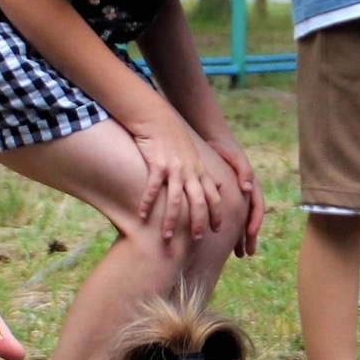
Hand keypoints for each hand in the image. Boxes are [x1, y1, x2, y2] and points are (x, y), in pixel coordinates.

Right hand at [129, 107, 233, 245]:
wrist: (157, 118)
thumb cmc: (174, 138)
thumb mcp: (193, 155)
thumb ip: (202, 173)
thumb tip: (216, 187)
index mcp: (199, 171)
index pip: (213, 196)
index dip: (217, 214)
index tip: (217, 230)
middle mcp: (190, 172)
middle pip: (199, 202)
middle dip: (199, 223)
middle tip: (196, 240)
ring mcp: (174, 169)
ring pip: (176, 200)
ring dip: (172, 221)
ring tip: (168, 237)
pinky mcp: (157, 165)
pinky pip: (153, 188)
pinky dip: (148, 203)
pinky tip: (142, 216)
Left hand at [206, 130, 264, 256]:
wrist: (213, 140)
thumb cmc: (225, 148)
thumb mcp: (236, 157)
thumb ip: (244, 171)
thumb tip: (247, 188)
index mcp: (251, 186)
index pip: (257, 208)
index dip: (254, 222)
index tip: (251, 235)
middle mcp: (246, 194)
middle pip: (250, 219)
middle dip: (250, 237)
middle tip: (247, 253)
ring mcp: (236, 196)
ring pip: (240, 220)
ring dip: (241, 237)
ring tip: (239, 254)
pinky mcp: (225, 196)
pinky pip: (230, 216)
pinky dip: (229, 228)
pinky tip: (224, 241)